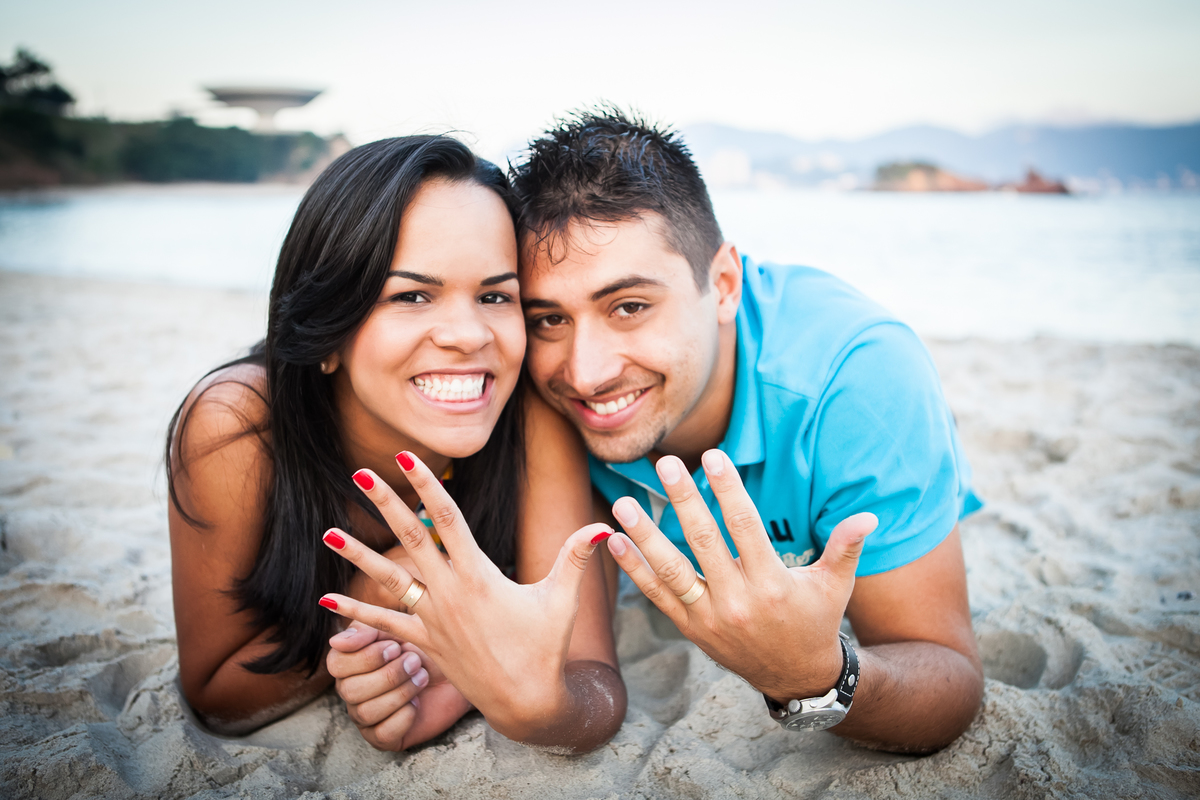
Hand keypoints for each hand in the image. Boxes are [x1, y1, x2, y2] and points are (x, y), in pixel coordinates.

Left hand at [317, 451, 613, 743]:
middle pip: (411, 540)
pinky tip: (326, 599)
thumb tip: (604, 526)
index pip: (449, 520)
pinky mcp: (424, 643)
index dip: (428, 485)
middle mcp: (448, 594)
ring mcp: (431, 620)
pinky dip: (355, 613)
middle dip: (386, 505)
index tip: (408, 457)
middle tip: (361, 473)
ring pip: (388, 581)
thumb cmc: (545, 648)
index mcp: (478, 576)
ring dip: (357, 556)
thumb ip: (576, 557)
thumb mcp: (562, 599)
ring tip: (328, 532)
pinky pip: (383, 625)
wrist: (526, 702)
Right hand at [327, 624, 469, 750]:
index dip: (366, 657)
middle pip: (351, 690)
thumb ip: (367, 628)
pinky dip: (404, 716)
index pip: (337, 664)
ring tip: (421, 678)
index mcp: (348, 663)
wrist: (457, 670)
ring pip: (366, 712)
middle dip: (389, 675)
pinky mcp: (384, 737)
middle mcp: (351, 691)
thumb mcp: (397, 628)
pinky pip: (383, 733)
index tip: (395, 647)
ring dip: (400, 693)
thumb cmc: (423, 646)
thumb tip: (336, 641)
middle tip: (415, 662)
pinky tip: (418, 703)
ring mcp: (365, 716)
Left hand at [606, 449, 876, 701]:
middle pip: (703, 540)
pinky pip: (657, 595)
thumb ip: (846, 548)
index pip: (745, 526)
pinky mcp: (691, 628)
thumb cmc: (816, 620)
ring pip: (671, 569)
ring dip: (644, 534)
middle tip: (666, 464)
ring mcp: (709, 617)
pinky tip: (614, 540)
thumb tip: (869, 516)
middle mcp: (737, 601)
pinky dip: (634, 569)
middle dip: (683, 498)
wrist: (795, 676)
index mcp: (772, 584)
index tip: (713, 456)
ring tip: (623, 502)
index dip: (729, 489)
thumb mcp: (835, 586)